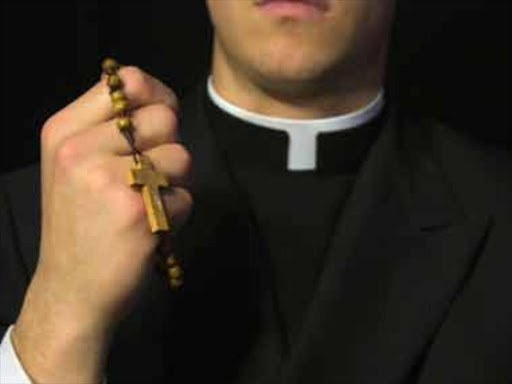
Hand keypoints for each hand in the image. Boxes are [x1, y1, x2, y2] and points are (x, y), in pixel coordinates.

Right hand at [12, 66, 192, 383]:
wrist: (71, 290)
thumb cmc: (80, 225)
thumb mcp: (74, 166)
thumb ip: (109, 130)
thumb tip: (161, 100)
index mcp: (64, 131)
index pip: (127, 81)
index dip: (157, 95)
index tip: (160, 119)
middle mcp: (81, 149)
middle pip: (164, 118)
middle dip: (168, 148)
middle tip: (148, 178)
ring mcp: (109, 180)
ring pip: (181, 157)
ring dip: (174, 183)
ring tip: (146, 205)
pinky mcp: (139, 211)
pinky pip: (185, 196)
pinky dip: (176, 214)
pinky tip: (149, 230)